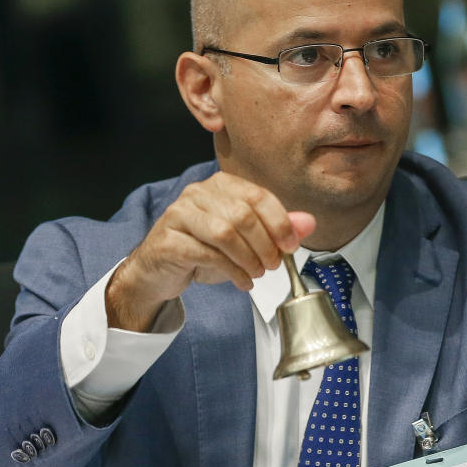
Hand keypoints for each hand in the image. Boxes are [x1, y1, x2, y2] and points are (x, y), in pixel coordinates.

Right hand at [105, 172, 316, 330]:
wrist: (158, 271)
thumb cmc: (204, 250)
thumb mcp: (246, 240)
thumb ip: (277, 229)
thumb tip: (308, 223)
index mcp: (220, 185)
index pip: (258, 195)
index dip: (280, 222)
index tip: (290, 246)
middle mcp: (197, 194)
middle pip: (242, 215)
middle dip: (265, 244)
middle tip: (273, 265)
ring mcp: (179, 215)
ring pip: (225, 233)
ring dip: (248, 258)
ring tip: (257, 274)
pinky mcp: (167, 240)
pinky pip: (207, 254)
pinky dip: (232, 271)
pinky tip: (242, 281)